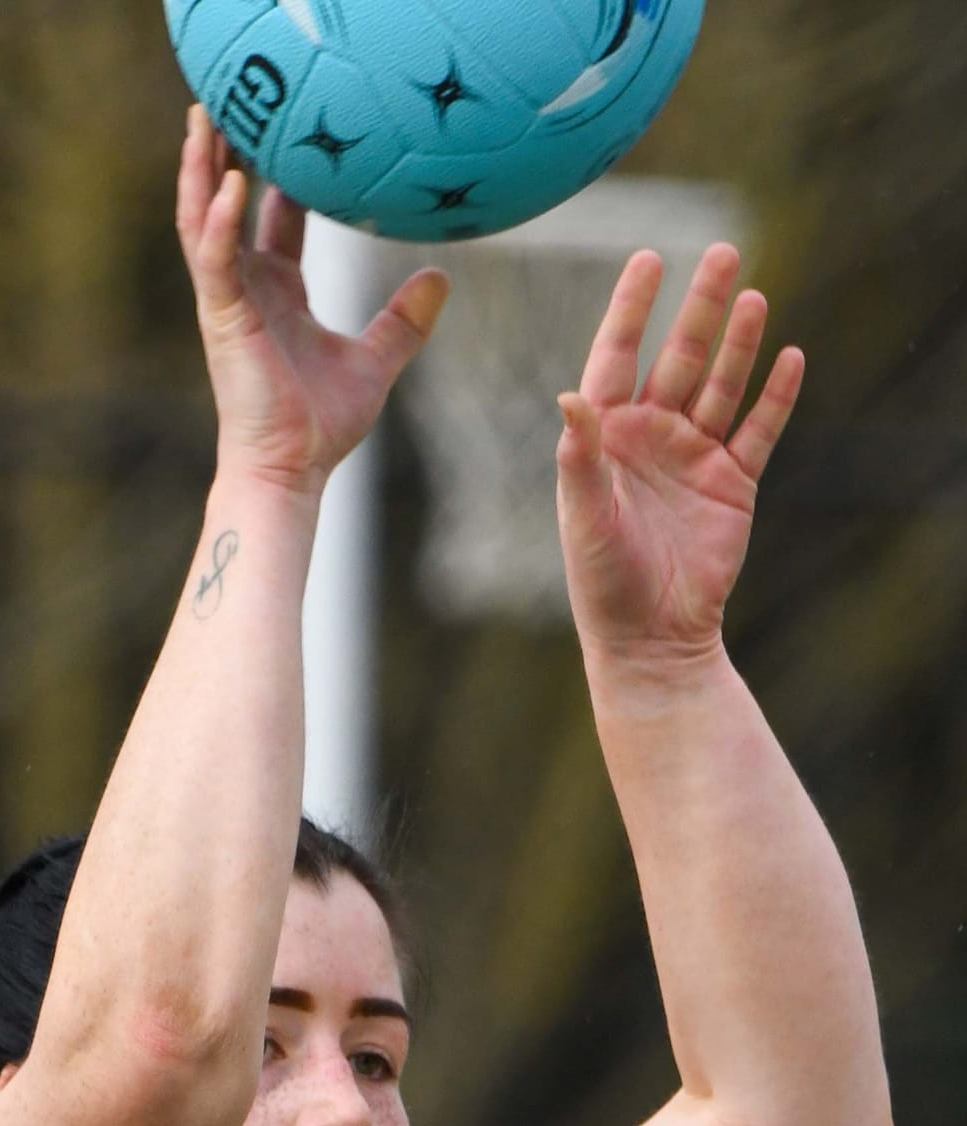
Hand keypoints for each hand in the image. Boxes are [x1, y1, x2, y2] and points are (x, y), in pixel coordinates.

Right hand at [176, 104, 446, 497]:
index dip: (279, 179)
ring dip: (202, 171)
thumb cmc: (321, 427)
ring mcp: (229, 302)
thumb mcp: (376, 362)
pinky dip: (219, 220)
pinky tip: (232, 182)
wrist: (291, 472)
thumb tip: (441, 277)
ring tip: (205, 119)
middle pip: (227, 207)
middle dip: (224, 157)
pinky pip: (214, 259)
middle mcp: (248, 290)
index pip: (274, 222)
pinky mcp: (222, 319)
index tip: (293, 137)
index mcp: (277, 294)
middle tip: (230, 106)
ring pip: (204, 221)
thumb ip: (404, 320)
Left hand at [557, 245, 803, 665]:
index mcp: (608, 438)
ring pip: (722, 385)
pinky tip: (790, 357)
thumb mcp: (585, 516)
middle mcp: (652, 437)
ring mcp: (695, 456)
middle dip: (701, 307)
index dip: (633, 308)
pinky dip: (775, 396)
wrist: (651, 639)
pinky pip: (758, 430)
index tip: (650, 257)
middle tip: (724, 252)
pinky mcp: (733, 483)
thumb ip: (580, 456)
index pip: (619, 357)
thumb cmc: (602, 583)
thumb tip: (570, 395)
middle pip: (681, 357)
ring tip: (755, 296)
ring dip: (740, 343)